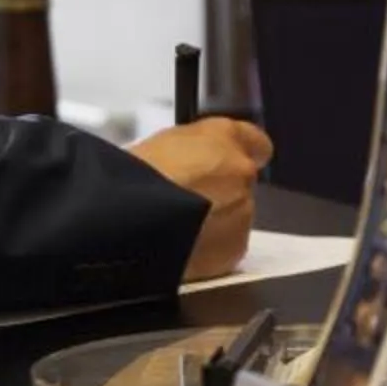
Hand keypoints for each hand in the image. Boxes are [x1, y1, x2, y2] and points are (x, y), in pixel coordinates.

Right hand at [128, 118, 272, 281]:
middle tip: (184, 202)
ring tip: (176, 228)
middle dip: (218, 193)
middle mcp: (242, 170)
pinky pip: (226, 247)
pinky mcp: (235, 247)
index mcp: (223, 135)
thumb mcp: (160, 144)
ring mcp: (243, 210)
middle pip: (240, 184)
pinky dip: (209, 250)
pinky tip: (183, 247)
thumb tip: (190, 163)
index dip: (240, 155)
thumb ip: (191, 151)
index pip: (255, 141)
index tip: (229, 164)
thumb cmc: (134, 175)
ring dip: (214, 222)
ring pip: (235, 217)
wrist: (132, 218)